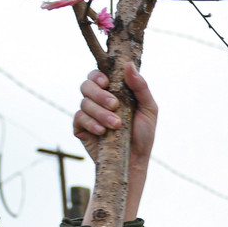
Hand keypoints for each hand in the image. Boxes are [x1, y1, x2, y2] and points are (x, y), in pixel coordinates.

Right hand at [73, 66, 158, 221]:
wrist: (134, 161)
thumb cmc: (143, 135)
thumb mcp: (149, 109)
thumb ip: (141, 87)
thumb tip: (129, 65)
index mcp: (113, 91)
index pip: (97, 75)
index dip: (98, 76)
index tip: (107, 83)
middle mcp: (98, 100)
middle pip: (86, 85)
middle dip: (100, 94)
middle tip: (115, 106)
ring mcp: (88, 114)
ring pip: (84, 102)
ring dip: (100, 113)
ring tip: (115, 125)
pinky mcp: (81, 129)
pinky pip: (79, 119)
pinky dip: (91, 123)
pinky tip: (102, 131)